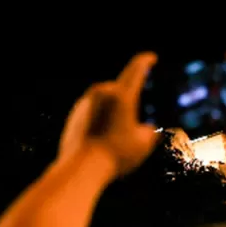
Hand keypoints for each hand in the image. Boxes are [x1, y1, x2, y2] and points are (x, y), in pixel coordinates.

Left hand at [57, 53, 158, 176]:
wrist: (81, 168)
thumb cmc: (115, 155)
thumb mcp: (144, 143)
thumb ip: (151, 130)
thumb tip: (149, 128)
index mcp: (121, 95)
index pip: (136, 69)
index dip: (145, 61)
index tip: (150, 58)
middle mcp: (101, 93)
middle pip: (120, 89)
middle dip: (129, 100)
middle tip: (136, 120)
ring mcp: (85, 103)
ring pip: (105, 101)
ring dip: (113, 111)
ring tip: (118, 137)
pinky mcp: (74, 115)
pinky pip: (93, 112)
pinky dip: (100, 120)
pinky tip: (104, 140)